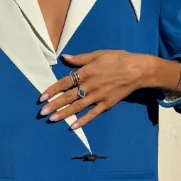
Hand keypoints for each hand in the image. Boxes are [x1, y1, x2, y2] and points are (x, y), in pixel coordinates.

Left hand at [42, 51, 180, 128]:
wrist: (138, 70)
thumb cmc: (118, 59)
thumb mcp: (99, 54)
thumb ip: (80, 58)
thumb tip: (64, 58)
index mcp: (87, 72)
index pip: (65, 82)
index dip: (53, 90)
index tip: (42, 97)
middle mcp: (90, 85)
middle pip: (69, 96)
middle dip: (54, 104)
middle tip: (42, 112)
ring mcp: (98, 96)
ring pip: (78, 106)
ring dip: (64, 113)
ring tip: (52, 119)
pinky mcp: (107, 103)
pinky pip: (93, 114)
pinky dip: (83, 120)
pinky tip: (73, 126)